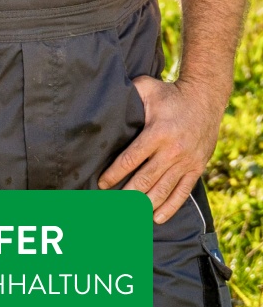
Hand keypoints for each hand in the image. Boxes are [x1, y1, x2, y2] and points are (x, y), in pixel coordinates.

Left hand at [98, 76, 223, 224]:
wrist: (204, 98)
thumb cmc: (169, 93)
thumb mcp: (147, 88)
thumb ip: (128, 97)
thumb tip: (106, 104)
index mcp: (157, 132)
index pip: (131, 159)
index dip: (114, 174)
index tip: (102, 184)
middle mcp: (172, 151)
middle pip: (145, 180)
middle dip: (126, 195)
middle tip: (112, 208)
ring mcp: (186, 162)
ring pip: (163, 190)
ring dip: (145, 206)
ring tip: (129, 216)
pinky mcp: (197, 168)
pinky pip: (182, 193)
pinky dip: (169, 207)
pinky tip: (156, 218)